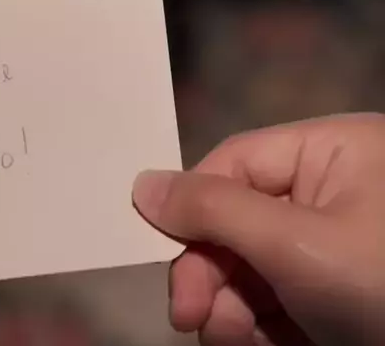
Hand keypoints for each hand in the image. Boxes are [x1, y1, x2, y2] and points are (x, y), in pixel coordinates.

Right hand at [132, 113, 384, 345]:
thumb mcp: (296, 243)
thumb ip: (212, 211)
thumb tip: (140, 186)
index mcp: (330, 152)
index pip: (233, 165)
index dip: (190, 208)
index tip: (162, 256)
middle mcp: (329, 192)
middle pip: (236, 223)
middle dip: (211, 273)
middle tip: (192, 318)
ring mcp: (334, 247)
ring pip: (251, 269)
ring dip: (231, 307)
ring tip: (232, 340)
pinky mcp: (337, 293)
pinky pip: (277, 300)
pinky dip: (260, 326)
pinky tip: (260, 344)